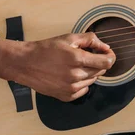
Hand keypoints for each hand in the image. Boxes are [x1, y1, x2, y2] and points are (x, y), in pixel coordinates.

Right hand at [0, 32, 114, 101]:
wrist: (25, 63)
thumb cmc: (46, 49)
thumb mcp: (69, 38)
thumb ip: (91, 40)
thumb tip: (106, 47)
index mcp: (77, 59)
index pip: (106, 62)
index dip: (110, 57)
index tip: (107, 53)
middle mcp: (75, 76)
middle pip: (100, 71)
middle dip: (97, 62)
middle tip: (86, 56)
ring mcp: (70, 88)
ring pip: (92, 80)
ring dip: (89, 72)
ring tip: (75, 65)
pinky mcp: (65, 96)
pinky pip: (84, 90)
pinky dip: (82, 83)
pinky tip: (71, 75)